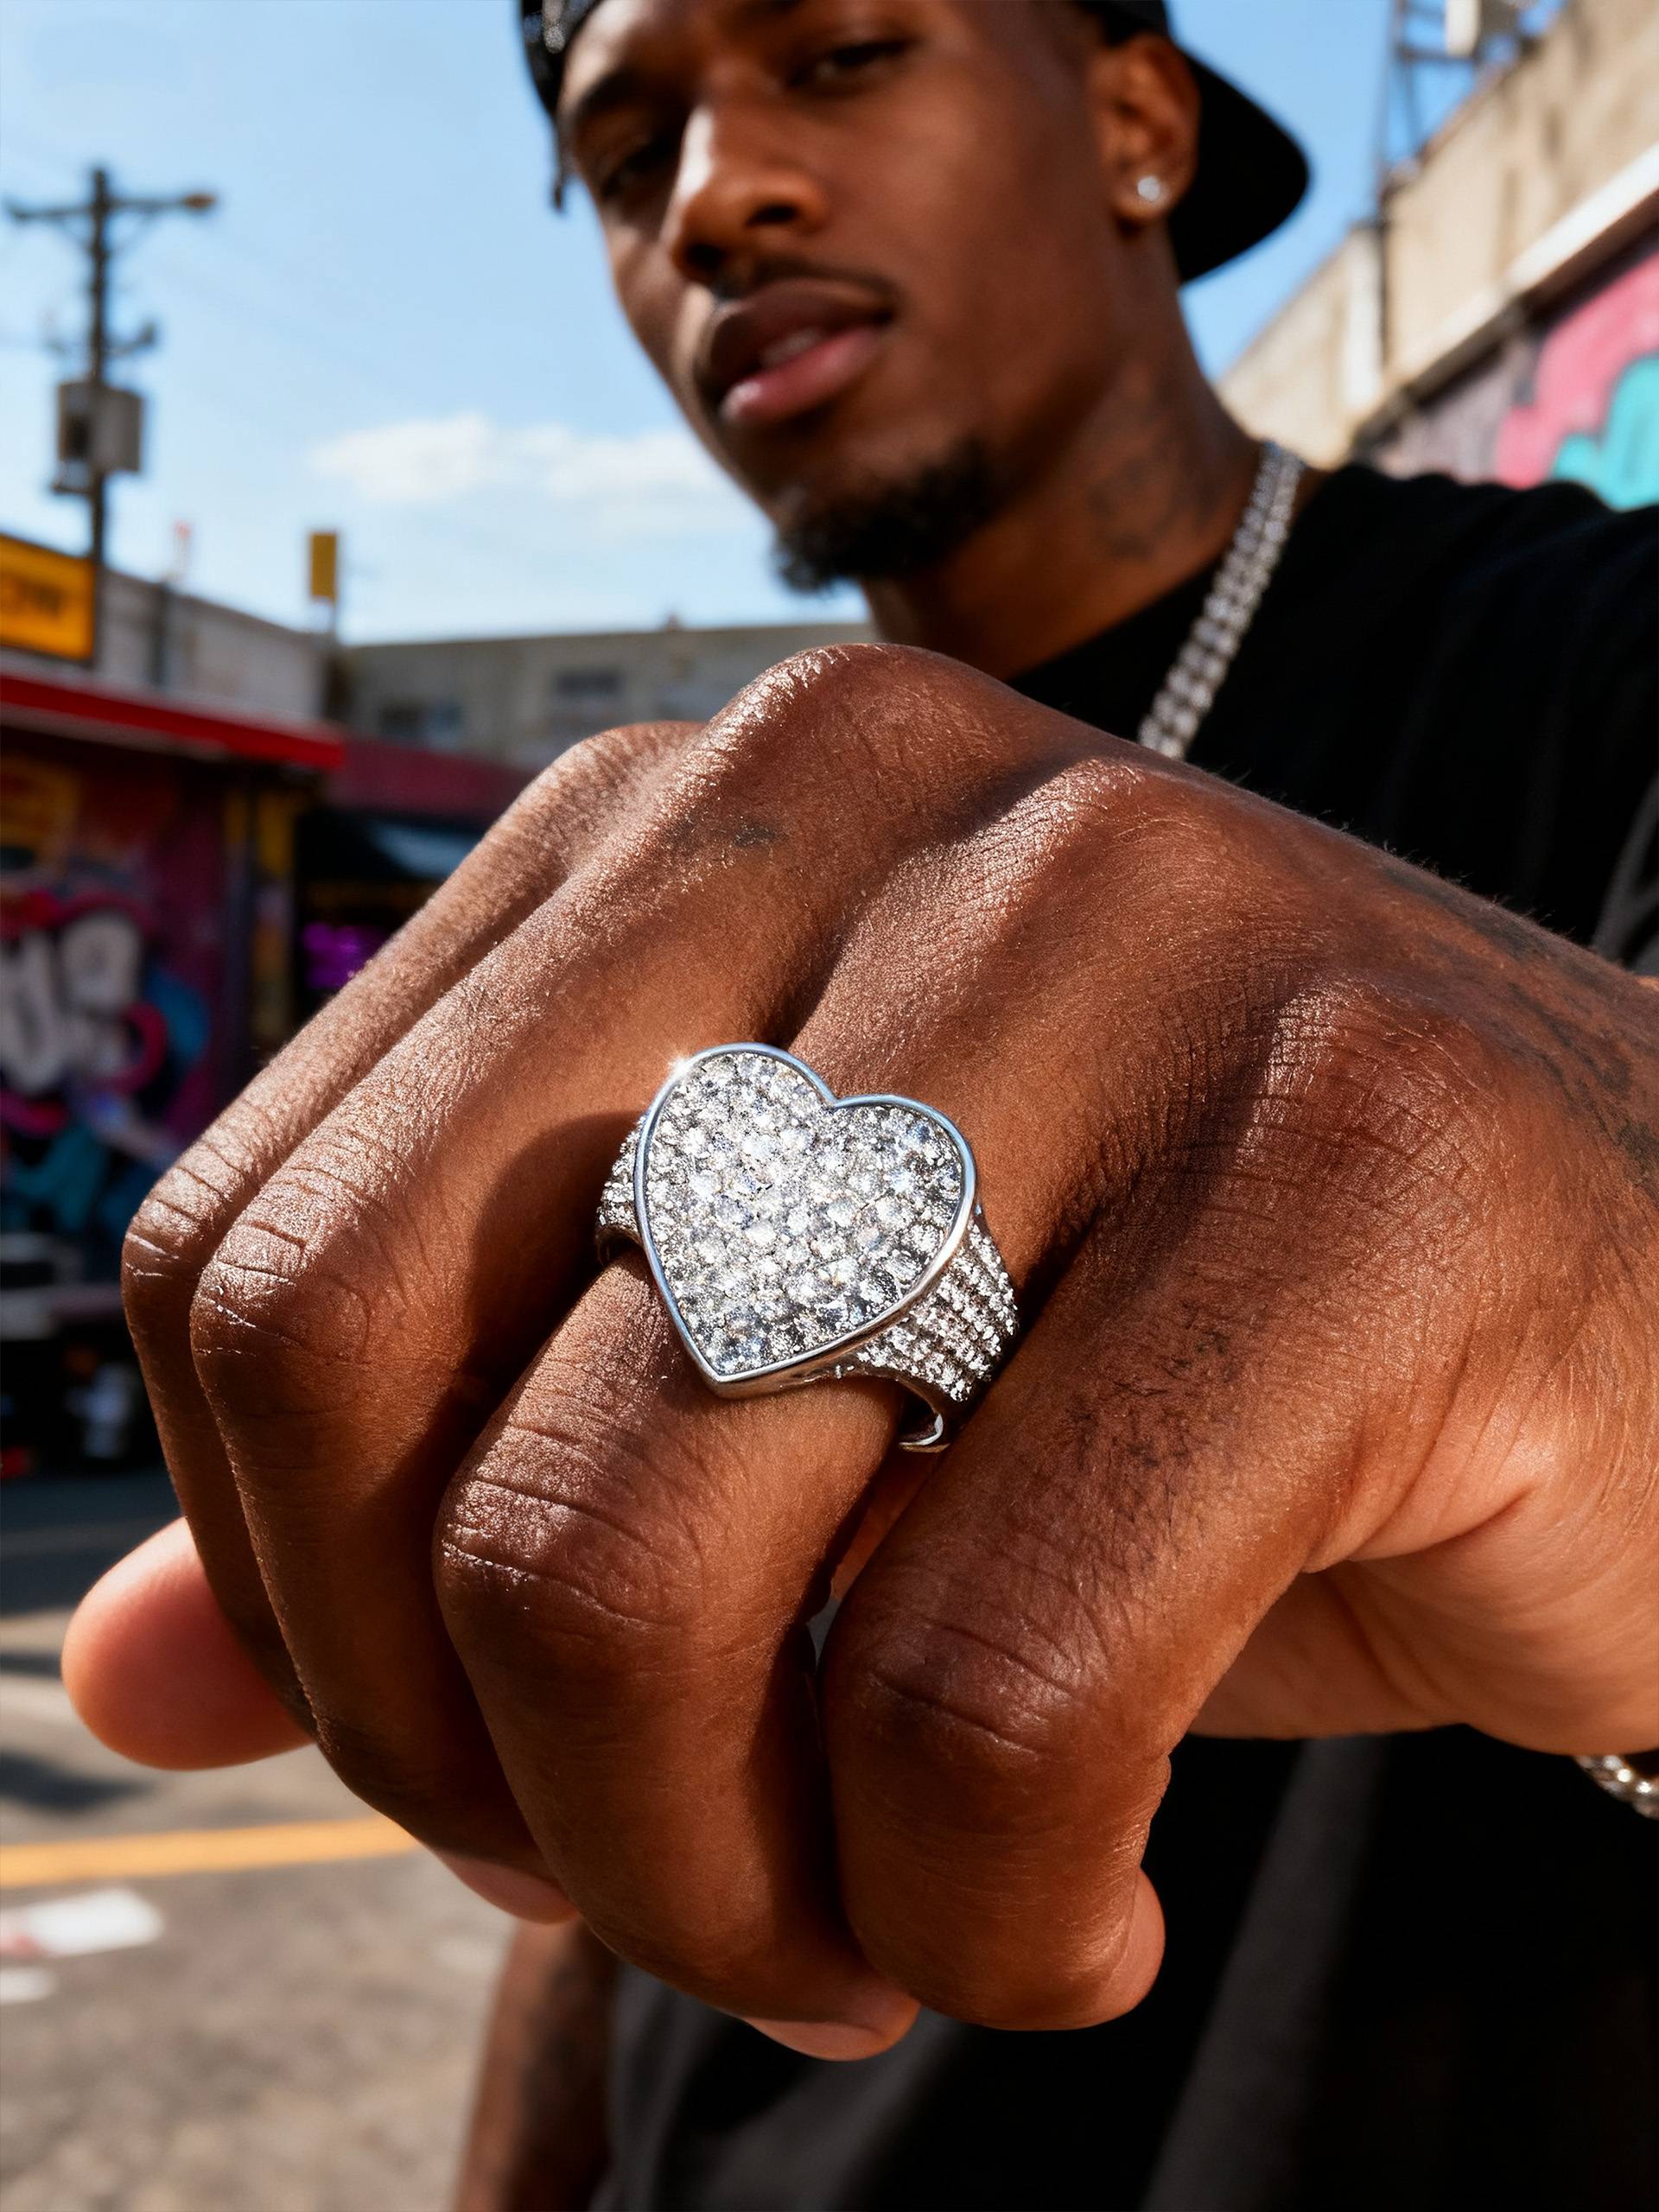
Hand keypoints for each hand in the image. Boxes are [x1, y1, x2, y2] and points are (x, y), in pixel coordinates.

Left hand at [66, 646, 1658, 2051]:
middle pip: (392, 1397)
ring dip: (725, 1882)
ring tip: (876, 1931)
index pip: (250, 1266)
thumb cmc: (1170, 1361)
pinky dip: (984, 1910)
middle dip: (487, 1770)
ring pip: (652, 1552)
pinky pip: (992, 1679)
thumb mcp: (776, 1396)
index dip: (319, 1615)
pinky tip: (1078, 1910)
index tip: (517, 1771)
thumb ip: (439, 1486)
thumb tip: (116, 1686)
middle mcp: (881, 811)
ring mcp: (1147, 940)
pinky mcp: (1378, 1162)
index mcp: (683, 817)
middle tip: (705, 1897)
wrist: (1640, 1301)